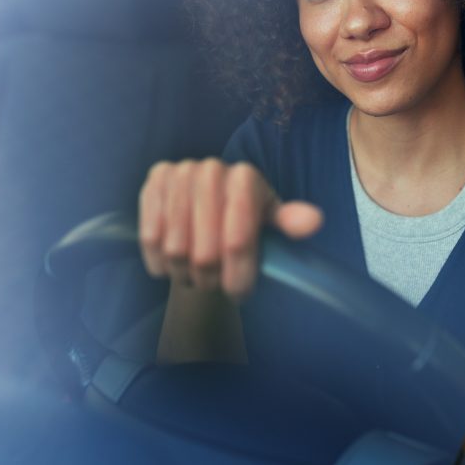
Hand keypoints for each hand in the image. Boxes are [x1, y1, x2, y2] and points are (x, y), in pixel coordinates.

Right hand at [138, 159, 322, 297]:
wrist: (205, 211)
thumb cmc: (245, 220)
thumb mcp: (270, 223)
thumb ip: (289, 222)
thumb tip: (313, 221)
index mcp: (246, 177)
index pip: (238, 241)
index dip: (238, 275)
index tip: (239, 295)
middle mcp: (211, 169)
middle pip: (205, 252)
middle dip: (211, 279)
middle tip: (214, 285)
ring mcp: (179, 174)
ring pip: (176, 249)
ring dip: (185, 274)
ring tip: (194, 275)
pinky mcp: (152, 184)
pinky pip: (151, 238)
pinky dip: (160, 263)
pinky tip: (170, 265)